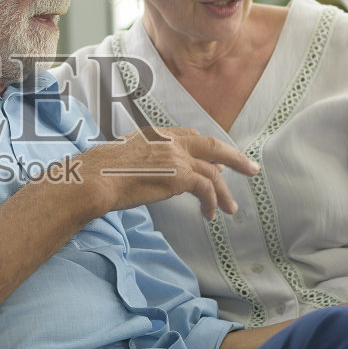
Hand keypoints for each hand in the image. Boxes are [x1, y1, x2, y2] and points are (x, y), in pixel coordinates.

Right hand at [66, 126, 258, 220]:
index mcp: (156, 133)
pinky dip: (211, 202)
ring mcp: (177, 157)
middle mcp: (170, 141)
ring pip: (213, 172)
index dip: (207, 150)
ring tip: (231, 209)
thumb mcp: (123, 156)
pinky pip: (206, 189)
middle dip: (234, 157)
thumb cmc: (100, 172)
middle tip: (251, 168)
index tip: (219, 160)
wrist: (96, 178)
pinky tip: (209, 214)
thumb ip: (143, 158)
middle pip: (212, 146)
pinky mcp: (180, 175)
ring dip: (224, 193)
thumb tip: (154, 171)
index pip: (191, 137)